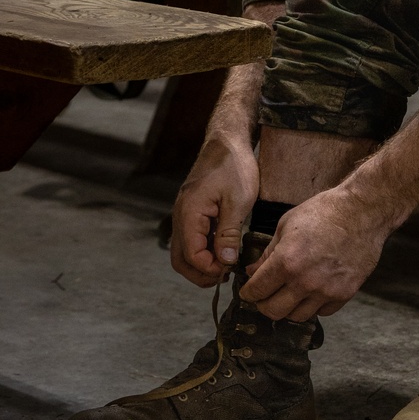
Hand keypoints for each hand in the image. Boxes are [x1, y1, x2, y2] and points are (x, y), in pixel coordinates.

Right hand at [171, 135, 259, 286]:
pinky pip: (190, 240)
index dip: (209, 269)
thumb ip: (229, 233)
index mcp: (189, 213)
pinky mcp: (191, 213)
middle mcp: (180, 216)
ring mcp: (184, 215)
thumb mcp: (238, 201)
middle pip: (180, 259)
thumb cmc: (234, 166)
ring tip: (225, 268)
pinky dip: (202, 252)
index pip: (191, 255)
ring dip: (201, 265)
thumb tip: (225, 262)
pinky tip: (223, 253)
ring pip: (183, 252)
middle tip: (225, 277)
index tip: (230, 270)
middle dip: (200, 273)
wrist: (227, 142)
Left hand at [240, 187, 388, 320]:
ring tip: (290, 295)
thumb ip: (268, 253)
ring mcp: (326, 290)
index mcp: (286, 261)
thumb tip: (252, 271)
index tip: (249, 291)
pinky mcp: (345, 293)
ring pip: (298, 316)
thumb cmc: (324, 211)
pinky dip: (314, 306)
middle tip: (265, 296)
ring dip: (290, 307)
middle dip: (264, 305)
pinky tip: (313, 291)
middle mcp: (305, 281)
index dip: (248, 293)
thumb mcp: (287, 225)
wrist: (363, 211)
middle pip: (273, 311)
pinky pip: (323, 312)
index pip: (256, 291)